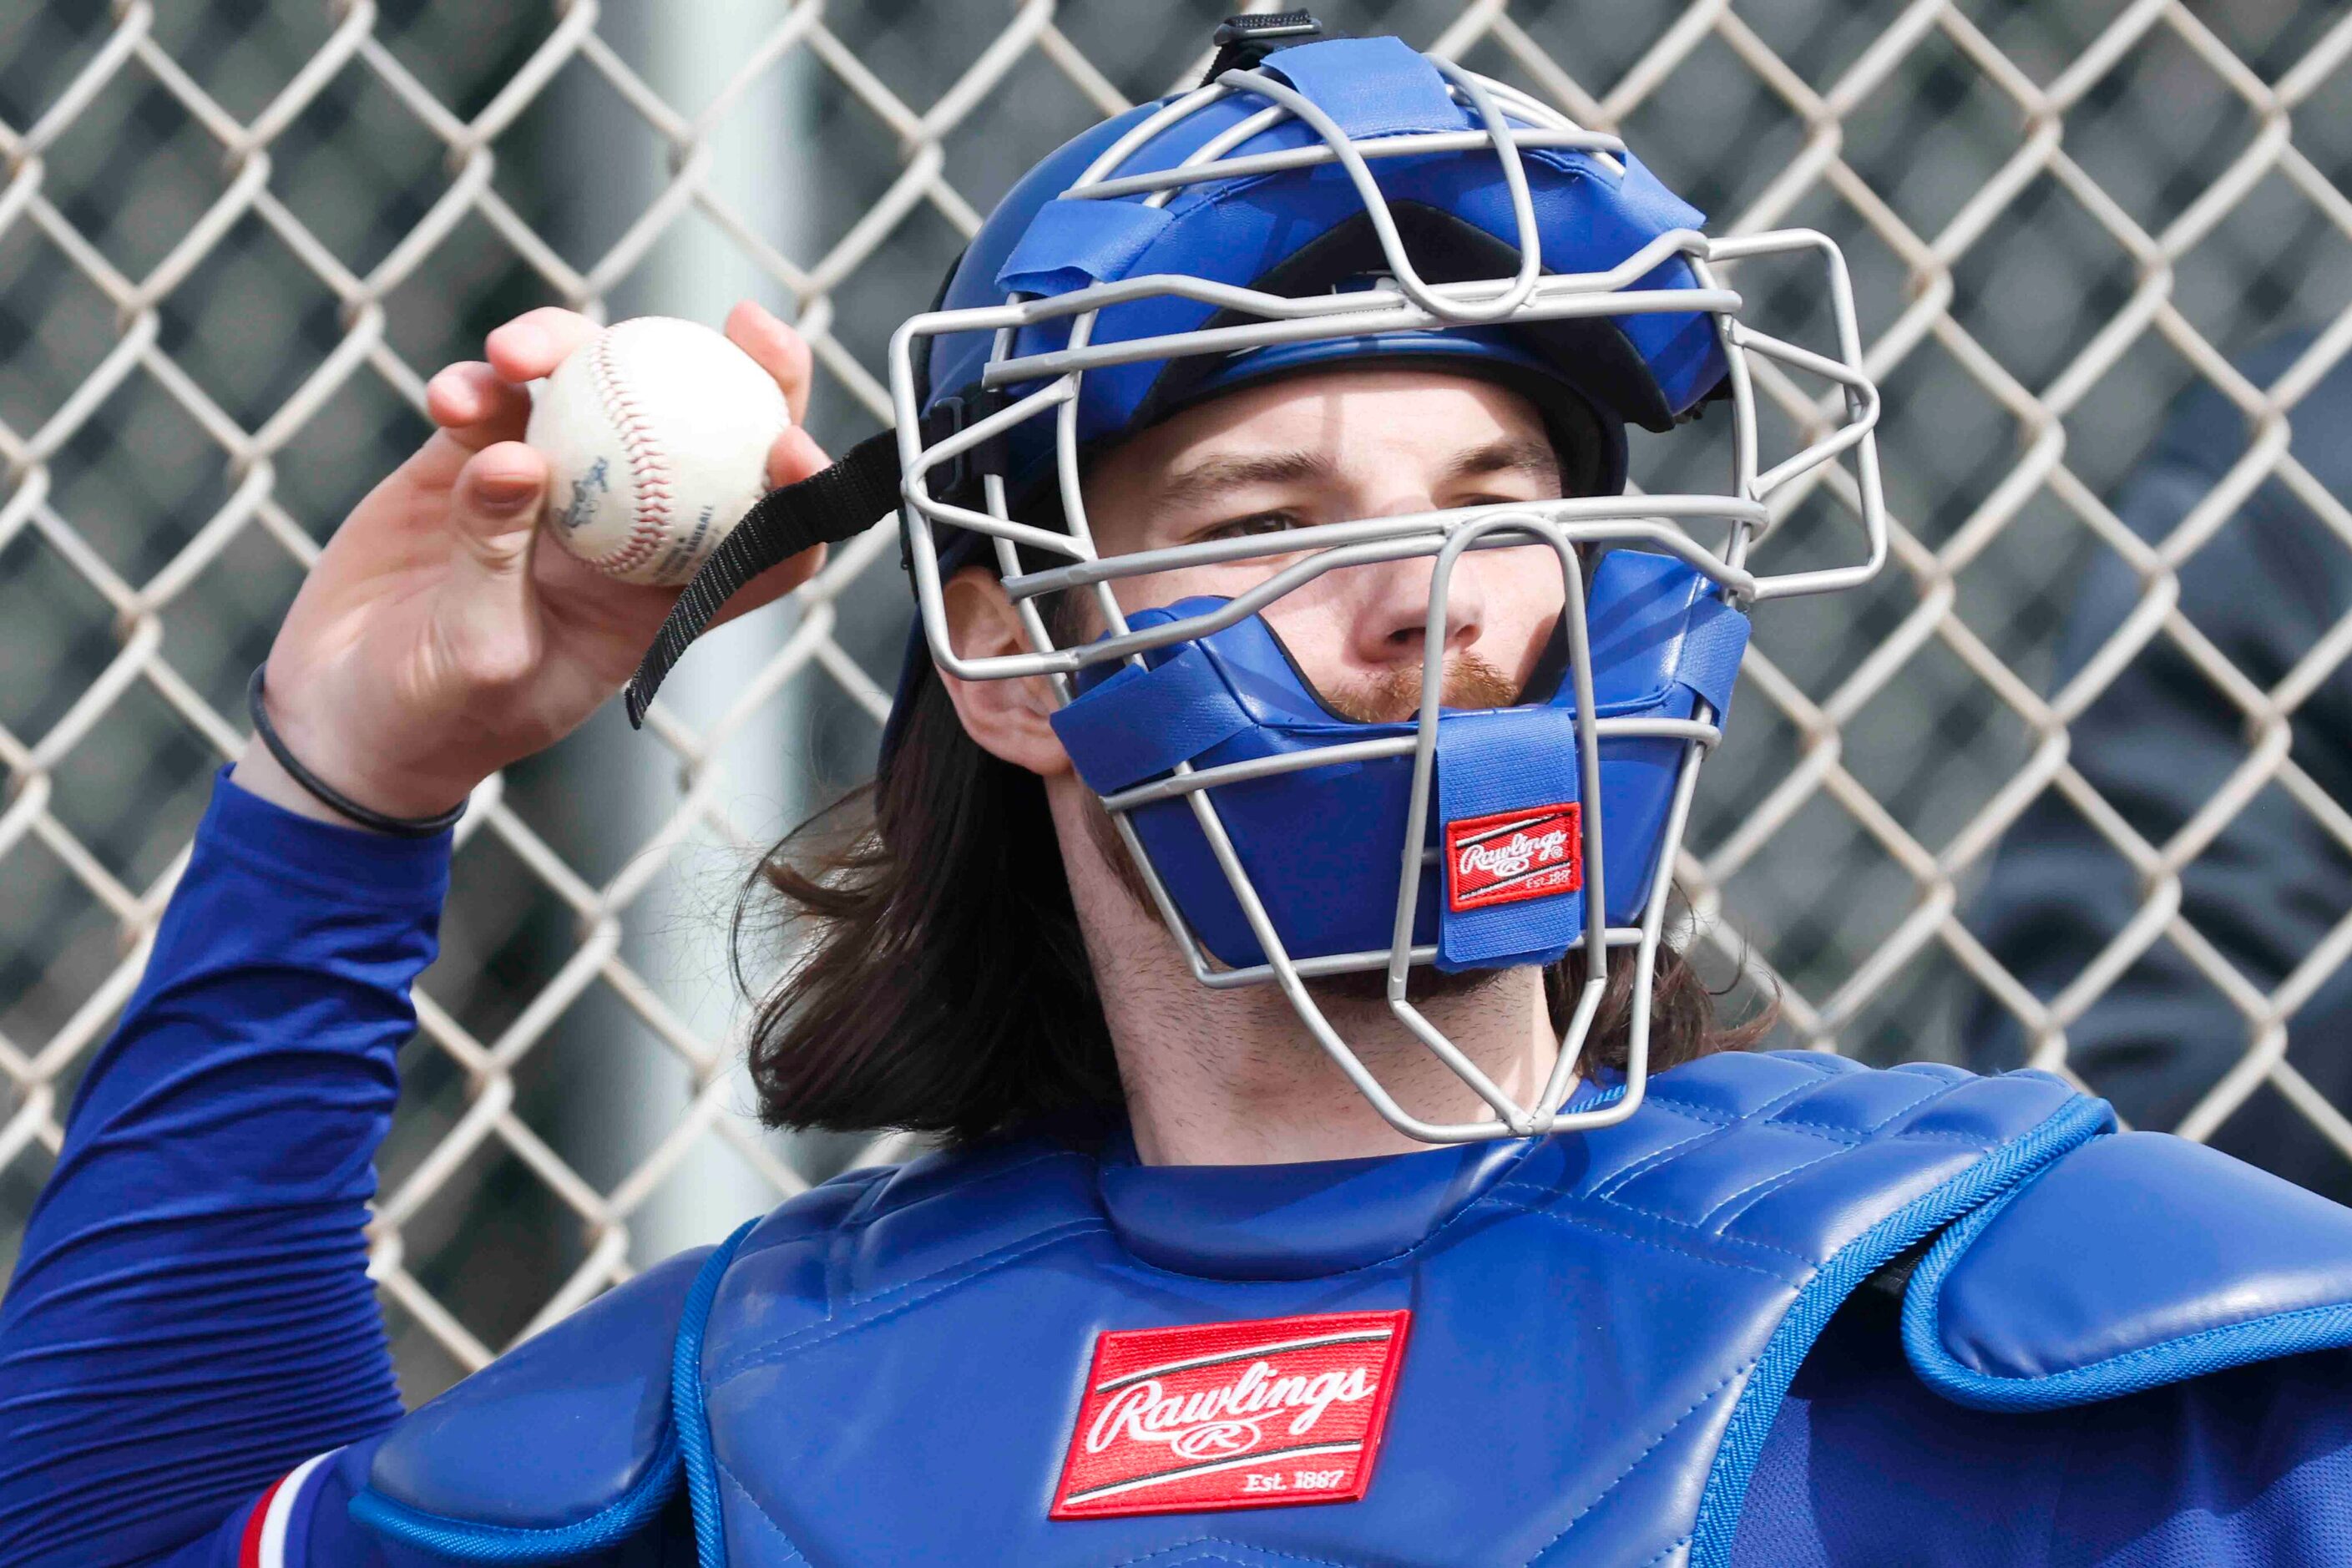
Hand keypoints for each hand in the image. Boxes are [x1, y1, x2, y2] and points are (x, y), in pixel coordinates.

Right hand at [233, 301, 830, 826]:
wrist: (339, 711)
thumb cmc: (437, 717)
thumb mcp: (478, 653)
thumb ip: (498, 556)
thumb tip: (522, 455)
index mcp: (659, 600)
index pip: (765, 545)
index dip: (801, 497)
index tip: (793, 449)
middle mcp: (624, 533)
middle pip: (708, 439)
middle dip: (742, 375)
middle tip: (741, 323)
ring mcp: (550, 484)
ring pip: (598, 391)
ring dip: (573, 350)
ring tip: (516, 351)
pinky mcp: (473, 456)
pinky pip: (494, 397)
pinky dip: (477, 382)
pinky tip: (450, 395)